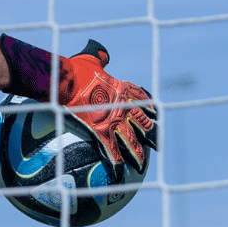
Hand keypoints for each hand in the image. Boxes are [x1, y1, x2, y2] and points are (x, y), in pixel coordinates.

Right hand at [57, 40, 156, 172]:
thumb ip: (99, 57)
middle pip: (143, 123)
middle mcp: (124, 106)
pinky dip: (116, 162)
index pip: (142, 99)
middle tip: (157, 143)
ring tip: (142, 165)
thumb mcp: (91, 59)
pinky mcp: (102, 130)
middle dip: (152, 134)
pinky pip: (112, 150)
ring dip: (138, 153)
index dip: (151, 107)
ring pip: (132, 140)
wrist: (70, 81)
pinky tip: (119, 173)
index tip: (157, 114)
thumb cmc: (78, 69)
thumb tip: (102, 54)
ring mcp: (114, 120)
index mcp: (123, 89)